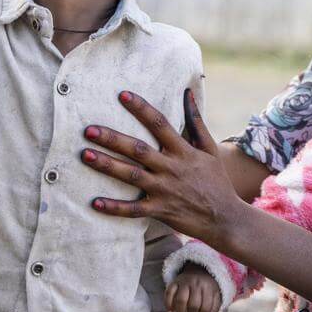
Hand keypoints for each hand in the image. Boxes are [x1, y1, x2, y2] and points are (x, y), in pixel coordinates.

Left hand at [80, 90, 244, 244]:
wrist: (226, 218)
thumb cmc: (216, 180)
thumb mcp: (210, 148)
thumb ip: (196, 121)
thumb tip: (187, 92)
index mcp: (184, 151)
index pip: (160, 124)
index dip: (141, 109)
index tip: (122, 95)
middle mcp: (172, 168)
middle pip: (139, 150)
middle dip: (113, 139)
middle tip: (89, 130)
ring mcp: (165, 190)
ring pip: (132, 176)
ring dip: (108, 166)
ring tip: (85, 156)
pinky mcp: (161, 210)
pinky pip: (134, 210)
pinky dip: (115, 208)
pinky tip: (95, 202)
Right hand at [165, 263, 222, 311]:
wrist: (199, 269)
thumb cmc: (208, 286)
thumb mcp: (215, 295)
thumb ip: (213, 309)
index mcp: (208, 287)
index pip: (205, 306)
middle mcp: (196, 284)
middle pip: (193, 305)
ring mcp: (184, 282)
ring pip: (180, 300)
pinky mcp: (174, 282)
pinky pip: (168, 293)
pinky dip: (168, 304)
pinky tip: (171, 311)